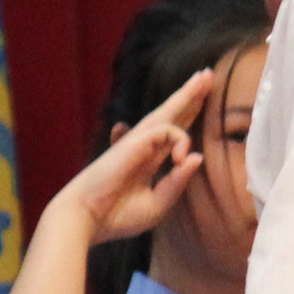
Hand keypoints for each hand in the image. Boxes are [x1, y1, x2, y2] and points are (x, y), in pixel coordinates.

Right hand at [55, 69, 212, 245]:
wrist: (87, 217)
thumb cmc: (116, 216)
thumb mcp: (157, 204)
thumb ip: (177, 182)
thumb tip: (198, 156)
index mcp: (147, 162)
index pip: (171, 134)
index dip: (187, 117)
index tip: (201, 103)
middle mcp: (143, 147)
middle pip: (170, 115)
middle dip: (189, 96)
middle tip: (206, 75)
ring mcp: (137, 142)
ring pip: (167, 111)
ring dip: (188, 94)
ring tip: (205, 75)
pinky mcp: (135, 141)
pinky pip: (168, 129)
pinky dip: (180, 140)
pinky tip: (179, 158)